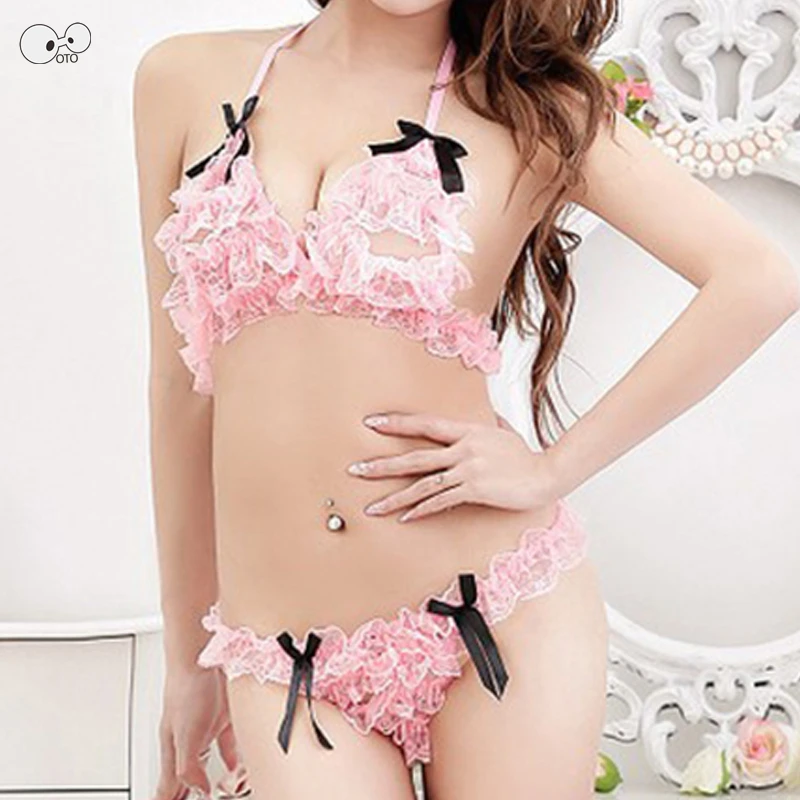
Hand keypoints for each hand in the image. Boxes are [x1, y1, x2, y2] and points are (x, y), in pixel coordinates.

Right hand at [152, 663, 245, 799]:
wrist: (203, 654)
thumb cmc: (187, 689)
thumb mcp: (184, 736)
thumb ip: (188, 767)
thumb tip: (198, 790)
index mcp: (174, 749)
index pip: (167, 786)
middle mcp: (189, 739)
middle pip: (184, 776)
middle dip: (183, 793)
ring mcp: (206, 727)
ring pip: (206, 760)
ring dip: (209, 777)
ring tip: (212, 791)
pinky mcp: (224, 716)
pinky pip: (228, 743)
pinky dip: (233, 756)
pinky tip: (237, 765)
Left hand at [348, 410, 561, 521]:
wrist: (546, 474)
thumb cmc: (526, 455)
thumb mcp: (504, 431)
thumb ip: (488, 422)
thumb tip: (484, 413)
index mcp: (467, 430)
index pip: (425, 425)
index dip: (397, 423)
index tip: (372, 423)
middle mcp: (463, 448)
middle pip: (415, 456)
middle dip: (382, 465)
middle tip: (356, 469)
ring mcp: (468, 470)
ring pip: (422, 484)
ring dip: (394, 496)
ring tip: (372, 506)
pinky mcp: (474, 490)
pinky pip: (441, 502)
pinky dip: (421, 510)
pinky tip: (405, 517)